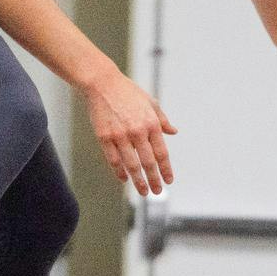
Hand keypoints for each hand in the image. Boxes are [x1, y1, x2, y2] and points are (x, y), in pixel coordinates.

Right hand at [83, 67, 176, 195]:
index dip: (166, 169)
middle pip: (148, 163)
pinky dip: (119, 171)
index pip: (161, 153)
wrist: (103, 83)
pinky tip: (124, 179)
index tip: (169, 181)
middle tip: (157, 192)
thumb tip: (174, 132)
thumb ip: (162, 120)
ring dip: (138, 181)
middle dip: (154, 180)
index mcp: (151, 123)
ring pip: (131, 165)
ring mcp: (119, 135)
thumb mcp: (151, 103)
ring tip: (143, 192)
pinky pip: (113, 159)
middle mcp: (137, 131)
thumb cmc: (128, 92)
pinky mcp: (104, 137)